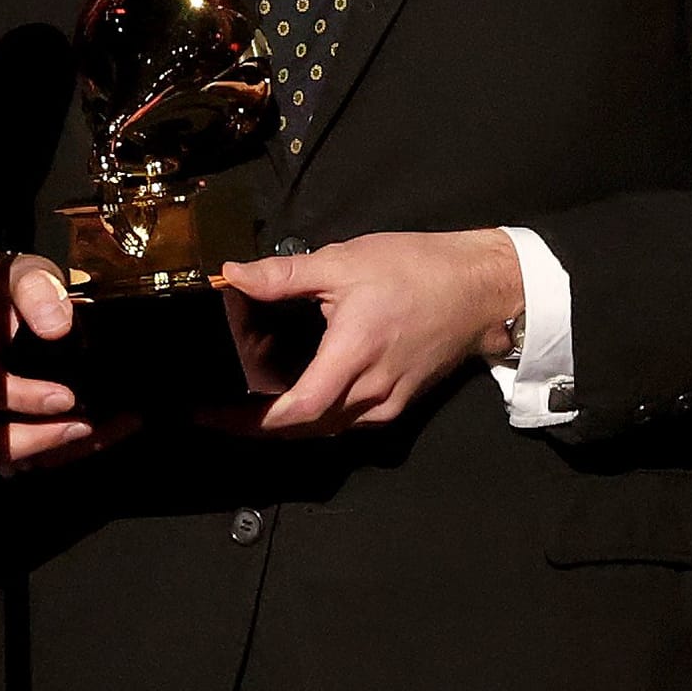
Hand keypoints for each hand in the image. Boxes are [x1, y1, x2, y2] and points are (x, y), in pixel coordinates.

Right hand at [0, 254, 138, 471]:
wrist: (5, 307)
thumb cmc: (14, 294)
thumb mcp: (24, 274)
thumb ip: (36, 288)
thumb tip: (55, 323)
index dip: (21, 399)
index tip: (63, 397)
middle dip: (40, 436)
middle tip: (84, 422)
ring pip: (8, 455)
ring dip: (55, 449)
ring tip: (97, 432)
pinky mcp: (6, 432)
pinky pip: (30, 455)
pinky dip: (68, 449)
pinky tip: (105, 432)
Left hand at [218, 229, 523, 435]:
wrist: (480, 288)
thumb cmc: (418, 270)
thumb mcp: (345, 261)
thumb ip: (284, 274)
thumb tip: (233, 276)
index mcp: (353, 355)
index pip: (296, 409)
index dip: (249, 420)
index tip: (211, 413)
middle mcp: (372, 391)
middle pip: (305, 428)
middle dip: (257, 426)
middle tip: (216, 412)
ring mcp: (388, 402)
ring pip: (327, 429)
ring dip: (287, 424)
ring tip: (247, 407)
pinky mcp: (399, 403)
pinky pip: (349, 421)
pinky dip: (318, 416)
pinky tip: (298, 396)